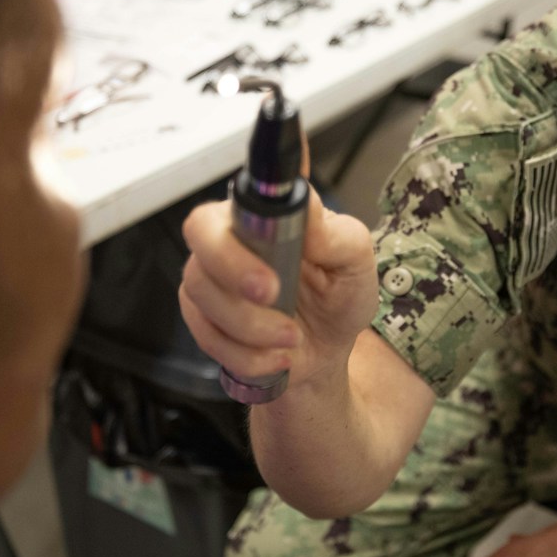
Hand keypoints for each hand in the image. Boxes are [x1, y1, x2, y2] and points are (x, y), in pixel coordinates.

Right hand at [179, 184, 377, 395]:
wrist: (328, 349)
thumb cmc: (338, 296)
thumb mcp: (355, 263)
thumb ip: (337, 234)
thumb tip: (307, 208)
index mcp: (262, 216)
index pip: (232, 200)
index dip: (240, 227)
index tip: (272, 265)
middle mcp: (228, 239)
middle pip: (200, 236)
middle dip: (233, 271)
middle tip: (271, 296)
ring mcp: (209, 278)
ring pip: (202, 292)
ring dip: (250, 325)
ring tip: (291, 337)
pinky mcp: (202, 318)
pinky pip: (207, 336)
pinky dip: (247, 354)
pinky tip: (276, 356)